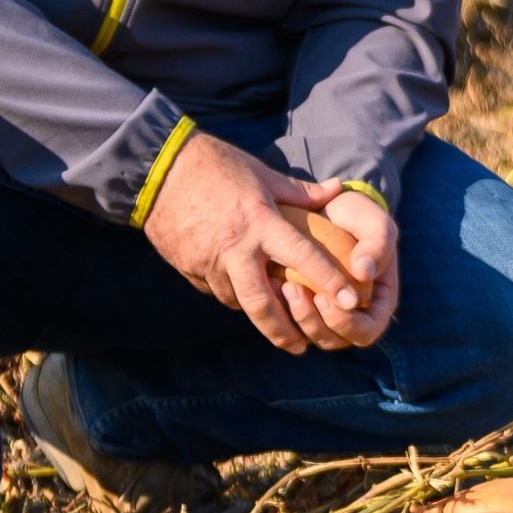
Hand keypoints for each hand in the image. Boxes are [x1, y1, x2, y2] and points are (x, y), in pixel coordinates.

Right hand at [140, 131, 349, 353]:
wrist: (158, 172)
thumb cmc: (217, 166)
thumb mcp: (262, 174)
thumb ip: (301, 192)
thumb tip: (338, 189)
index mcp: (261, 223)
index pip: (303, 257)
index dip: (330, 281)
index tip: (353, 300)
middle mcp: (236, 250)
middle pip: (262, 303)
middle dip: (284, 330)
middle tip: (303, 345)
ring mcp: (209, 263)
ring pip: (238, 302)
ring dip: (257, 314)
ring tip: (278, 326)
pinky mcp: (190, 269)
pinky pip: (216, 291)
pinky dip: (233, 295)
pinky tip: (244, 295)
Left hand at [280, 187, 399, 349]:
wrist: (328, 206)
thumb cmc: (356, 216)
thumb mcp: (374, 222)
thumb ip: (378, 244)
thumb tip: (364, 273)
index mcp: (378, 303)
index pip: (365, 332)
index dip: (345, 323)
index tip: (323, 297)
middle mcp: (353, 315)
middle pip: (334, 341)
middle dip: (312, 322)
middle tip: (293, 288)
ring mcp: (327, 314)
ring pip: (310, 338)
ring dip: (293, 317)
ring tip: (279, 284)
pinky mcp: (303, 308)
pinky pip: (289, 325)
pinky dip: (277, 312)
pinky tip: (266, 284)